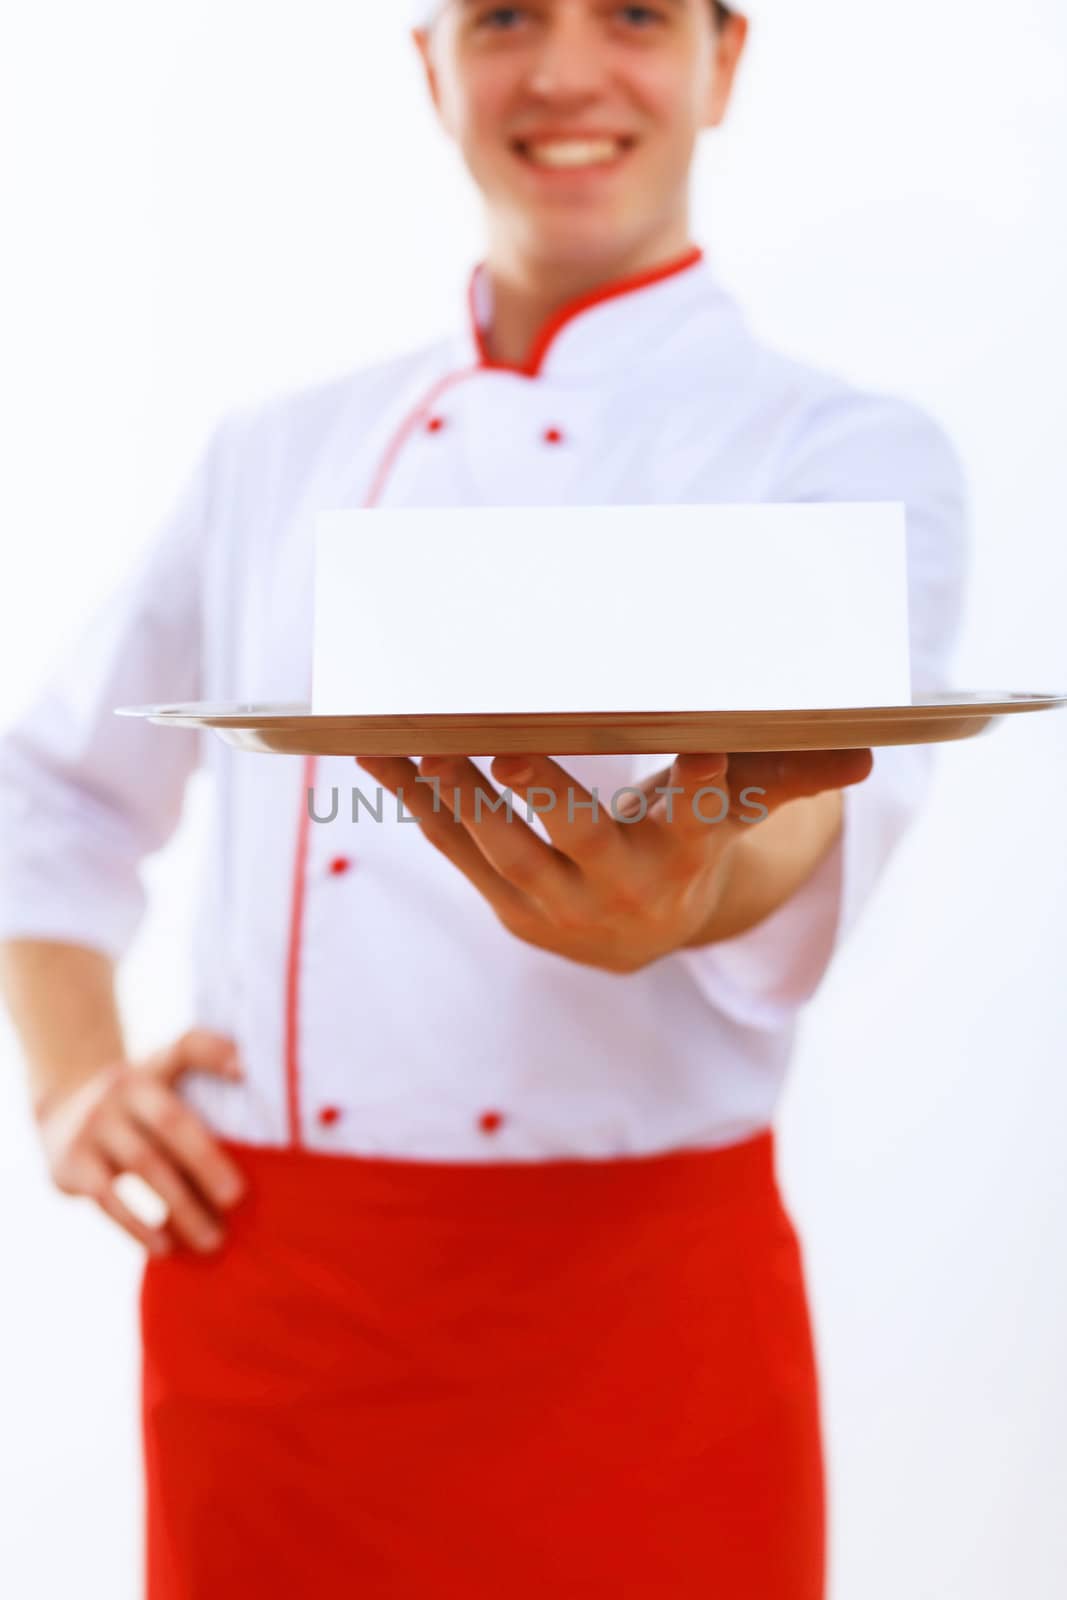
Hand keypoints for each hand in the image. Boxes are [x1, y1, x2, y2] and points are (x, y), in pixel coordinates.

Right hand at [35, 1029, 246, 1256]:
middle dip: (207, 1161)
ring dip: (182, 1206)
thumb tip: (256, 1090)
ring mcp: (94, 1124)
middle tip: (237, 1198)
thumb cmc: (138, 1105)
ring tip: (213, 1239)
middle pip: (171, 1122)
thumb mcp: (163, 1080)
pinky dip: (138, 1225)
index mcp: (154, 1067)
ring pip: (145, 1165)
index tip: (247, 1072)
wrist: (62, 1113)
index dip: (216, 1053)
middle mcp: (122, 1088)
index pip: (187, 1048)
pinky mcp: (72, 1162)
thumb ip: (205, 1080)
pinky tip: (165, 1247)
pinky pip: (108, 1198)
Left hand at [354, 748, 872, 974]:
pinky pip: (455, 850)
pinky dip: (416, 802)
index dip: (702, 781)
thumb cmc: (683, 845)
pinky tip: (376, 752)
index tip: (698, 743)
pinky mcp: (506, 906)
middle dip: (543, 791)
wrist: (635, 937)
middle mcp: (622, 885)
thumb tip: (865, 751)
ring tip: (414, 735)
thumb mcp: (734, 812)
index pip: (702, 811)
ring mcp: (557, 902)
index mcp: (686, 852)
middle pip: (580, 836)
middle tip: (506, 743)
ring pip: (499, 845)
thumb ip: (783, 774)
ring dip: (454, 792)